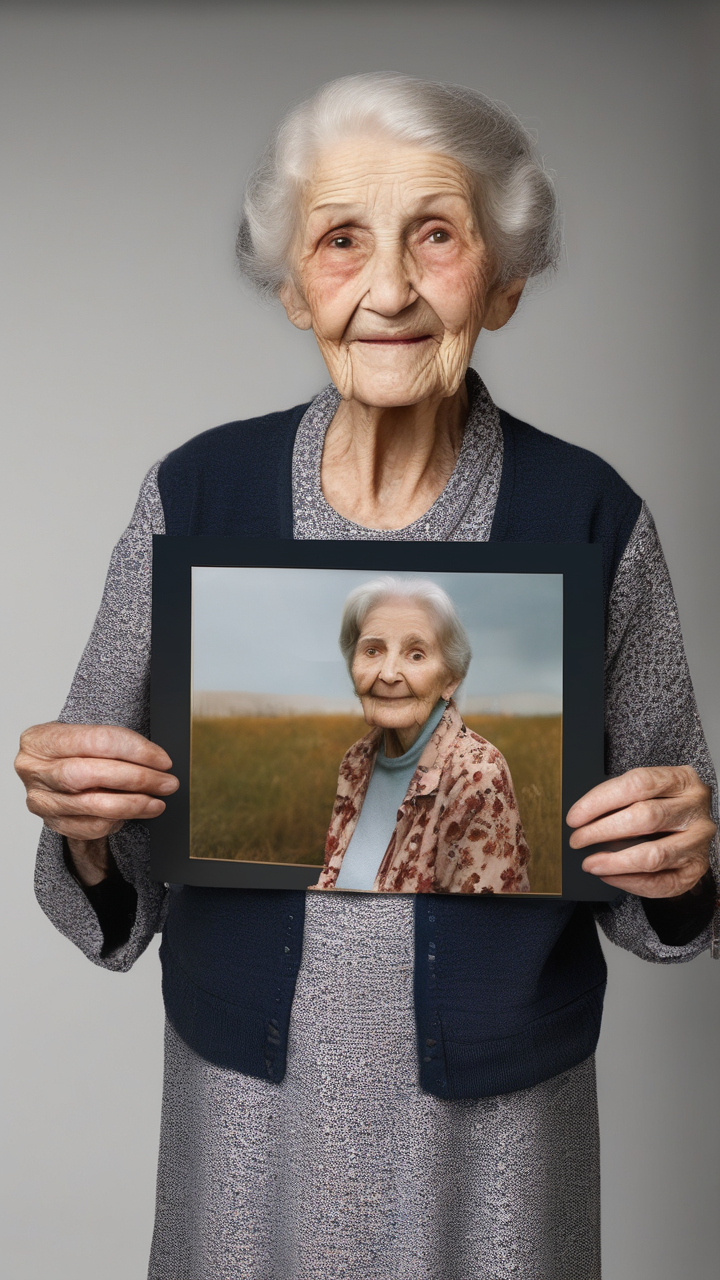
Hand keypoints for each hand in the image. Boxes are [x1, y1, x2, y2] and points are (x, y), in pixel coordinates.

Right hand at [15, 721, 177, 843]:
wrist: (54, 772)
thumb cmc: (75, 752)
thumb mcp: (86, 737)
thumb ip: (114, 744)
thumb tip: (158, 762)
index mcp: (41, 739)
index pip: (97, 741)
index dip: (136, 751)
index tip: (163, 760)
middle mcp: (34, 769)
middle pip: (91, 775)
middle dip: (137, 779)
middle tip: (166, 783)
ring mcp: (41, 800)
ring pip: (94, 806)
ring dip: (133, 805)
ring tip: (157, 802)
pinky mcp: (51, 822)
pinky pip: (91, 827)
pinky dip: (116, 820)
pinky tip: (130, 812)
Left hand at [566, 766, 715, 896]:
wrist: (695, 827)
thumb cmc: (663, 804)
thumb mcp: (650, 791)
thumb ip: (622, 798)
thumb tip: (581, 819)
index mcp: (681, 779)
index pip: (638, 784)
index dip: (601, 801)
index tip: (575, 817)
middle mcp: (695, 808)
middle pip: (645, 818)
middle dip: (602, 831)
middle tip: (577, 840)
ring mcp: (699, 840)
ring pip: (654, 855)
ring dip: (615, 862)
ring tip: (590, 863)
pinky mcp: (697, 869)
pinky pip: (662, 882)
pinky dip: (631, 882)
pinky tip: (610, 876)